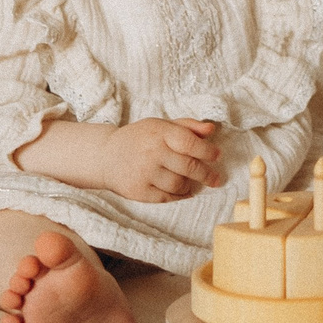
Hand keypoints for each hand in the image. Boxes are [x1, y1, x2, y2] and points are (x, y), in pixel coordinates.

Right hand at [102, 118, 221, 202]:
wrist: (105, 156)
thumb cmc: (139, 139)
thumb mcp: (161, 125)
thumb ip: (187, 126)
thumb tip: (212, 129)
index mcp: (159, 133)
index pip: (190, 143)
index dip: (208, 151)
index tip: (217, 156)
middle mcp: (152, 153)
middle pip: (189, 167)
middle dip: (207, 174)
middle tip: (216, 178)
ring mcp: (144, 173)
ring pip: (179, 184)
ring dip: (191, 185)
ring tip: (193, 182)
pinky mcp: (138, 191)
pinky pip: (167, 197)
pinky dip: (179, 196)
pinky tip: (183, 191)